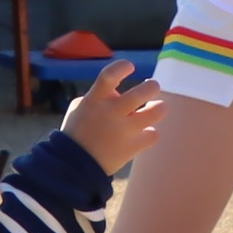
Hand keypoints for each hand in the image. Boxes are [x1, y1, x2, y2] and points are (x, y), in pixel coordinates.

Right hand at [58, 56, 163, 172]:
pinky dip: (150, 133)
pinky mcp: (131, 148)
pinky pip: (153, 135)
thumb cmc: (77, 131)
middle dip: (151, 86)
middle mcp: (110, 113)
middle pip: (141, 93)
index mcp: (94, 101)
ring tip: (155, 108)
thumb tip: (117, 92)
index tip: (130, 67)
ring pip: (155, 112)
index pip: (108, 77)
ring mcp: (122, 131)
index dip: (122, 67)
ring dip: (159, 107)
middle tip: (151, 87)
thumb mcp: (81, 108)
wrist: (72, 165)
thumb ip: (99, 96)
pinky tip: (144, 133)